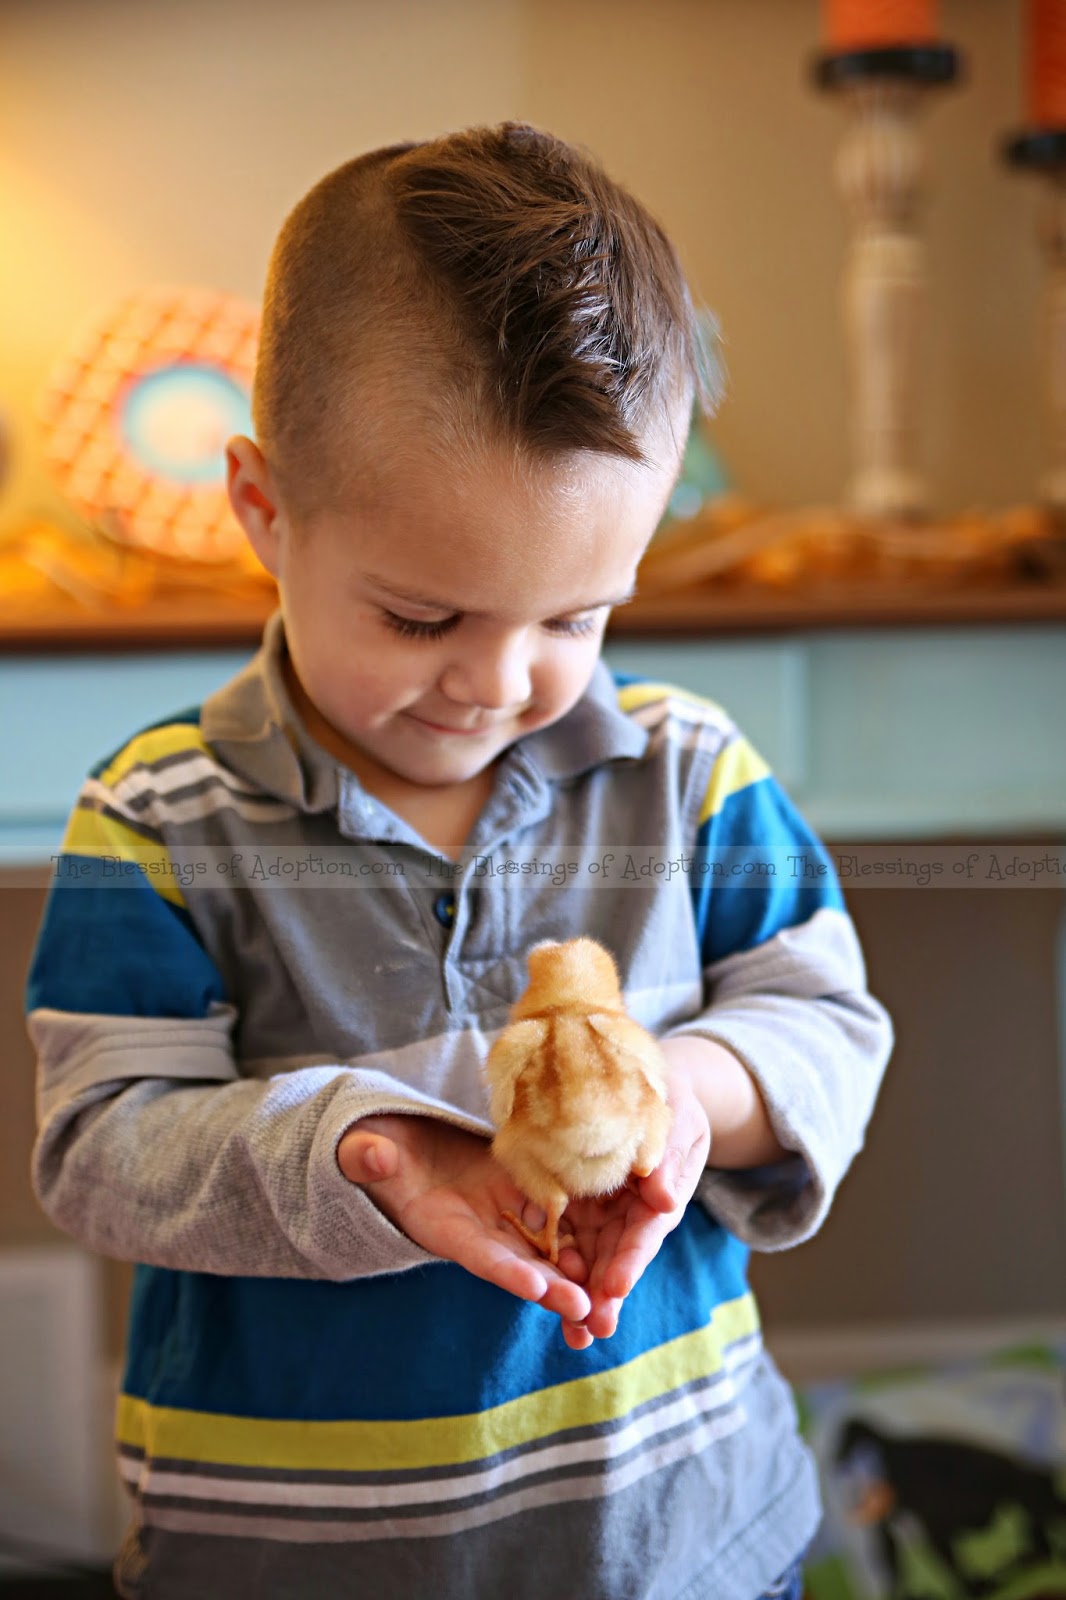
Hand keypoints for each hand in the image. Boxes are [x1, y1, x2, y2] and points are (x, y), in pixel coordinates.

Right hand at [337, 1115, 591, 1327]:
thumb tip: (370, 1156)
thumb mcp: (367, 1155)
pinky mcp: (522, 1189)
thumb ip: (368, 1159)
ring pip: (546, 1244)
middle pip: (521, 1262)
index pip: (476, 1253)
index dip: (504, 1271)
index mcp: (441, 1226)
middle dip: (552, 1288)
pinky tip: (616, 1232)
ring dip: (576, 1268)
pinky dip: (583, 1225)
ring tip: (609, 1290)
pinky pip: (556, 1209)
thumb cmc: (377, 1151)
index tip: (532, 1287)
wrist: (401, 1144)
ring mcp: (503, 1212)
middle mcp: (479, 1230)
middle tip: (586, 1309)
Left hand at [551, 1065, 710, 1349]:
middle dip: (607, 1296)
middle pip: (620, 1258)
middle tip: (592, 1330)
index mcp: (660, 1195)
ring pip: (594, 1260)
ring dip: (584, 1297)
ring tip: (574, 1338)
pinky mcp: (579, 1206)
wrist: (644, 1087)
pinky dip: (559, 1267)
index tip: (614, 1287)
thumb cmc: (667, 1099)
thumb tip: (662, 1199)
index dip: (631, 1260)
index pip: (645, 1231)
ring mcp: (605, 1213)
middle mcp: (632, 1213)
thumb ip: (667, 1156)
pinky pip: (568, 1238)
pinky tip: (542, 1295)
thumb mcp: (675, 1118)